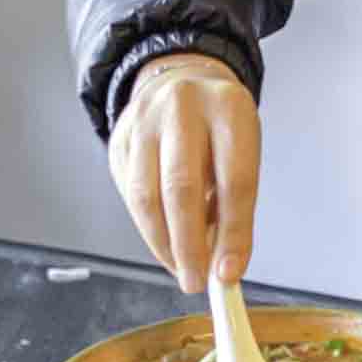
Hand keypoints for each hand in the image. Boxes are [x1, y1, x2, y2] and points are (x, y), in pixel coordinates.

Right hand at [108, 55, 260, 293]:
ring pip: (146, 196)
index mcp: (228, 107)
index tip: (229, 272)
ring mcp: (144, 122)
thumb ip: (235, 201)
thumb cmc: (220, 125)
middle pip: (181, 188)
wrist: (181, 79)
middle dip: (188, 245)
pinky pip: (129, 195)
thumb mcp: (243, 147)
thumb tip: (223, 263)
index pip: (234, 179)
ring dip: (163, 243)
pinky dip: (148, 227)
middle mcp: (182, 108)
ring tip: (181, 268)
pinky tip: (164, 241)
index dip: (233, 232)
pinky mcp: (118, 140)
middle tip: (196, 281)